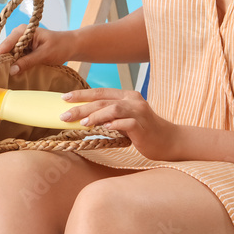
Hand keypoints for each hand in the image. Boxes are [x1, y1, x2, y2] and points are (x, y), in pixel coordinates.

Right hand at [0, 25, 76, 75]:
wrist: (71, 46)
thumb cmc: (61, 46)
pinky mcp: (24, 49)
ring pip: (8, 55)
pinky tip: (8, 74)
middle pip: (4, 50)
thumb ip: (27, 62)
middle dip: (0, 62)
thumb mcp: (44, 55)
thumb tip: (11, 70)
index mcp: (22, 31)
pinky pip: (15, 58)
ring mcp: (20, 42)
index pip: (6, 45)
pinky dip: (13, 65)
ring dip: (6, 65)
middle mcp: (18, 34)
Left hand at [60, 88, 178, 160]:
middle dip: (81, 107)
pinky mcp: (143, 125)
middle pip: (102, 100)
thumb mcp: (124, 119)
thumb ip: (109, 115)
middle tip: (65, 115)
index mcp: (127, 96)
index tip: (64, 98)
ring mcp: (139, 112)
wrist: (169, 141)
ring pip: (113, 108)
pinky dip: (114, 125)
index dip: (81, 94)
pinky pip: (126, 123)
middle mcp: (133, 100)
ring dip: (95, 115)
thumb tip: (83, 117)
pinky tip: (104, 129)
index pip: (100, 92)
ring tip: (82, 123)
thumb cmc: (144, 131)